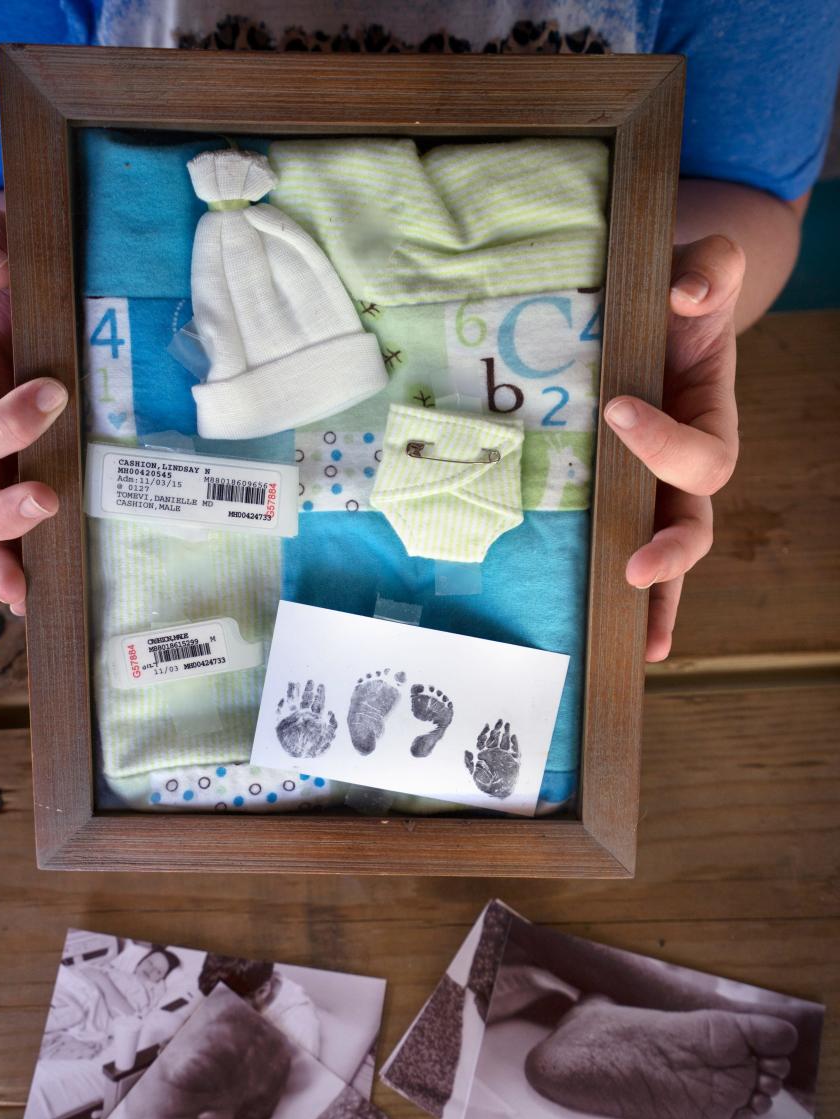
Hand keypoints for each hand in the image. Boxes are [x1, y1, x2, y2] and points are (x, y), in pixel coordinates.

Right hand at [0, 203, 66, 615]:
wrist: (33, 270)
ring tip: (31, 585)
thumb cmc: (11, 256)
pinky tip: (43, 590)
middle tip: (47, 500)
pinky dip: (34, 558)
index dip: (2, 420)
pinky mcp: (55, 467)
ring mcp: (17, 458)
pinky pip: (34, 524)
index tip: (55, 394)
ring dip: (8, 554)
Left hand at [603, 234, 744, 661]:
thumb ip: (709, 270)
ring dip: (658, 598)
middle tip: (636, 565)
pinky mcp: (619, 500)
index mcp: (710, 421)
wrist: (649, 315)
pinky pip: (631, 551)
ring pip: (669, 555)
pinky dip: (637, 598)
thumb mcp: (699, 271)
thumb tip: (686, 296)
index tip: (615, 409)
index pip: (701, 452)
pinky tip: (626, 640)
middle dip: (671, 547)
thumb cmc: (672, 299)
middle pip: (695, 520)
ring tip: (640, 639)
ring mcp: (654, 491)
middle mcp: (686, 469)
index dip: (663, 441)